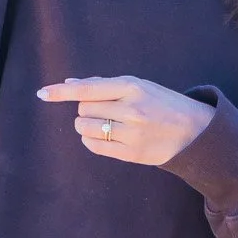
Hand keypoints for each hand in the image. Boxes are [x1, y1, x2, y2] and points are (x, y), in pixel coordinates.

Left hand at [36, 74, 215, 164]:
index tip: (42, 93)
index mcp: (132, 87)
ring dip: (87, 125)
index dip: (62, 92)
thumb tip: (70, 84)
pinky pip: (94, 146)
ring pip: (85, 128)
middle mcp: (130, 109)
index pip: (88, 88)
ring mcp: (130, 133)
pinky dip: (91, 139)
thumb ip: (105, 85)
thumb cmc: (164, 104)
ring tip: (105, 124)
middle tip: (106, 110)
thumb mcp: (140, 86)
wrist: (195, 131)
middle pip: (83, 109)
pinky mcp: (130, 153)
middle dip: (87, 109)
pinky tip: (103, 136)